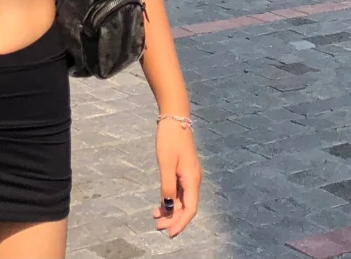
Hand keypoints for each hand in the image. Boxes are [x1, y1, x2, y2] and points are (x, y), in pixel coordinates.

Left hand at [153, 120, 200, 237]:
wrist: (175, 117)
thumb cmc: (169, 138)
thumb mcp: (165, 162)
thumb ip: (168, 185)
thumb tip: (169, 207)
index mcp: (192, 179)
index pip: (190, 209)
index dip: (180, 223)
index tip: (169, 233)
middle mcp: (194, 180)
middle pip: (187, 207)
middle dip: (174, 219)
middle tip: (158, 226)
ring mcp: (189, 175)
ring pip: (183, 200)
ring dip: (171, 211)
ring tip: (156, 217)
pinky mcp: (184, 170)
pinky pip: (179, 191)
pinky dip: (171, 199)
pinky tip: (161, 204)